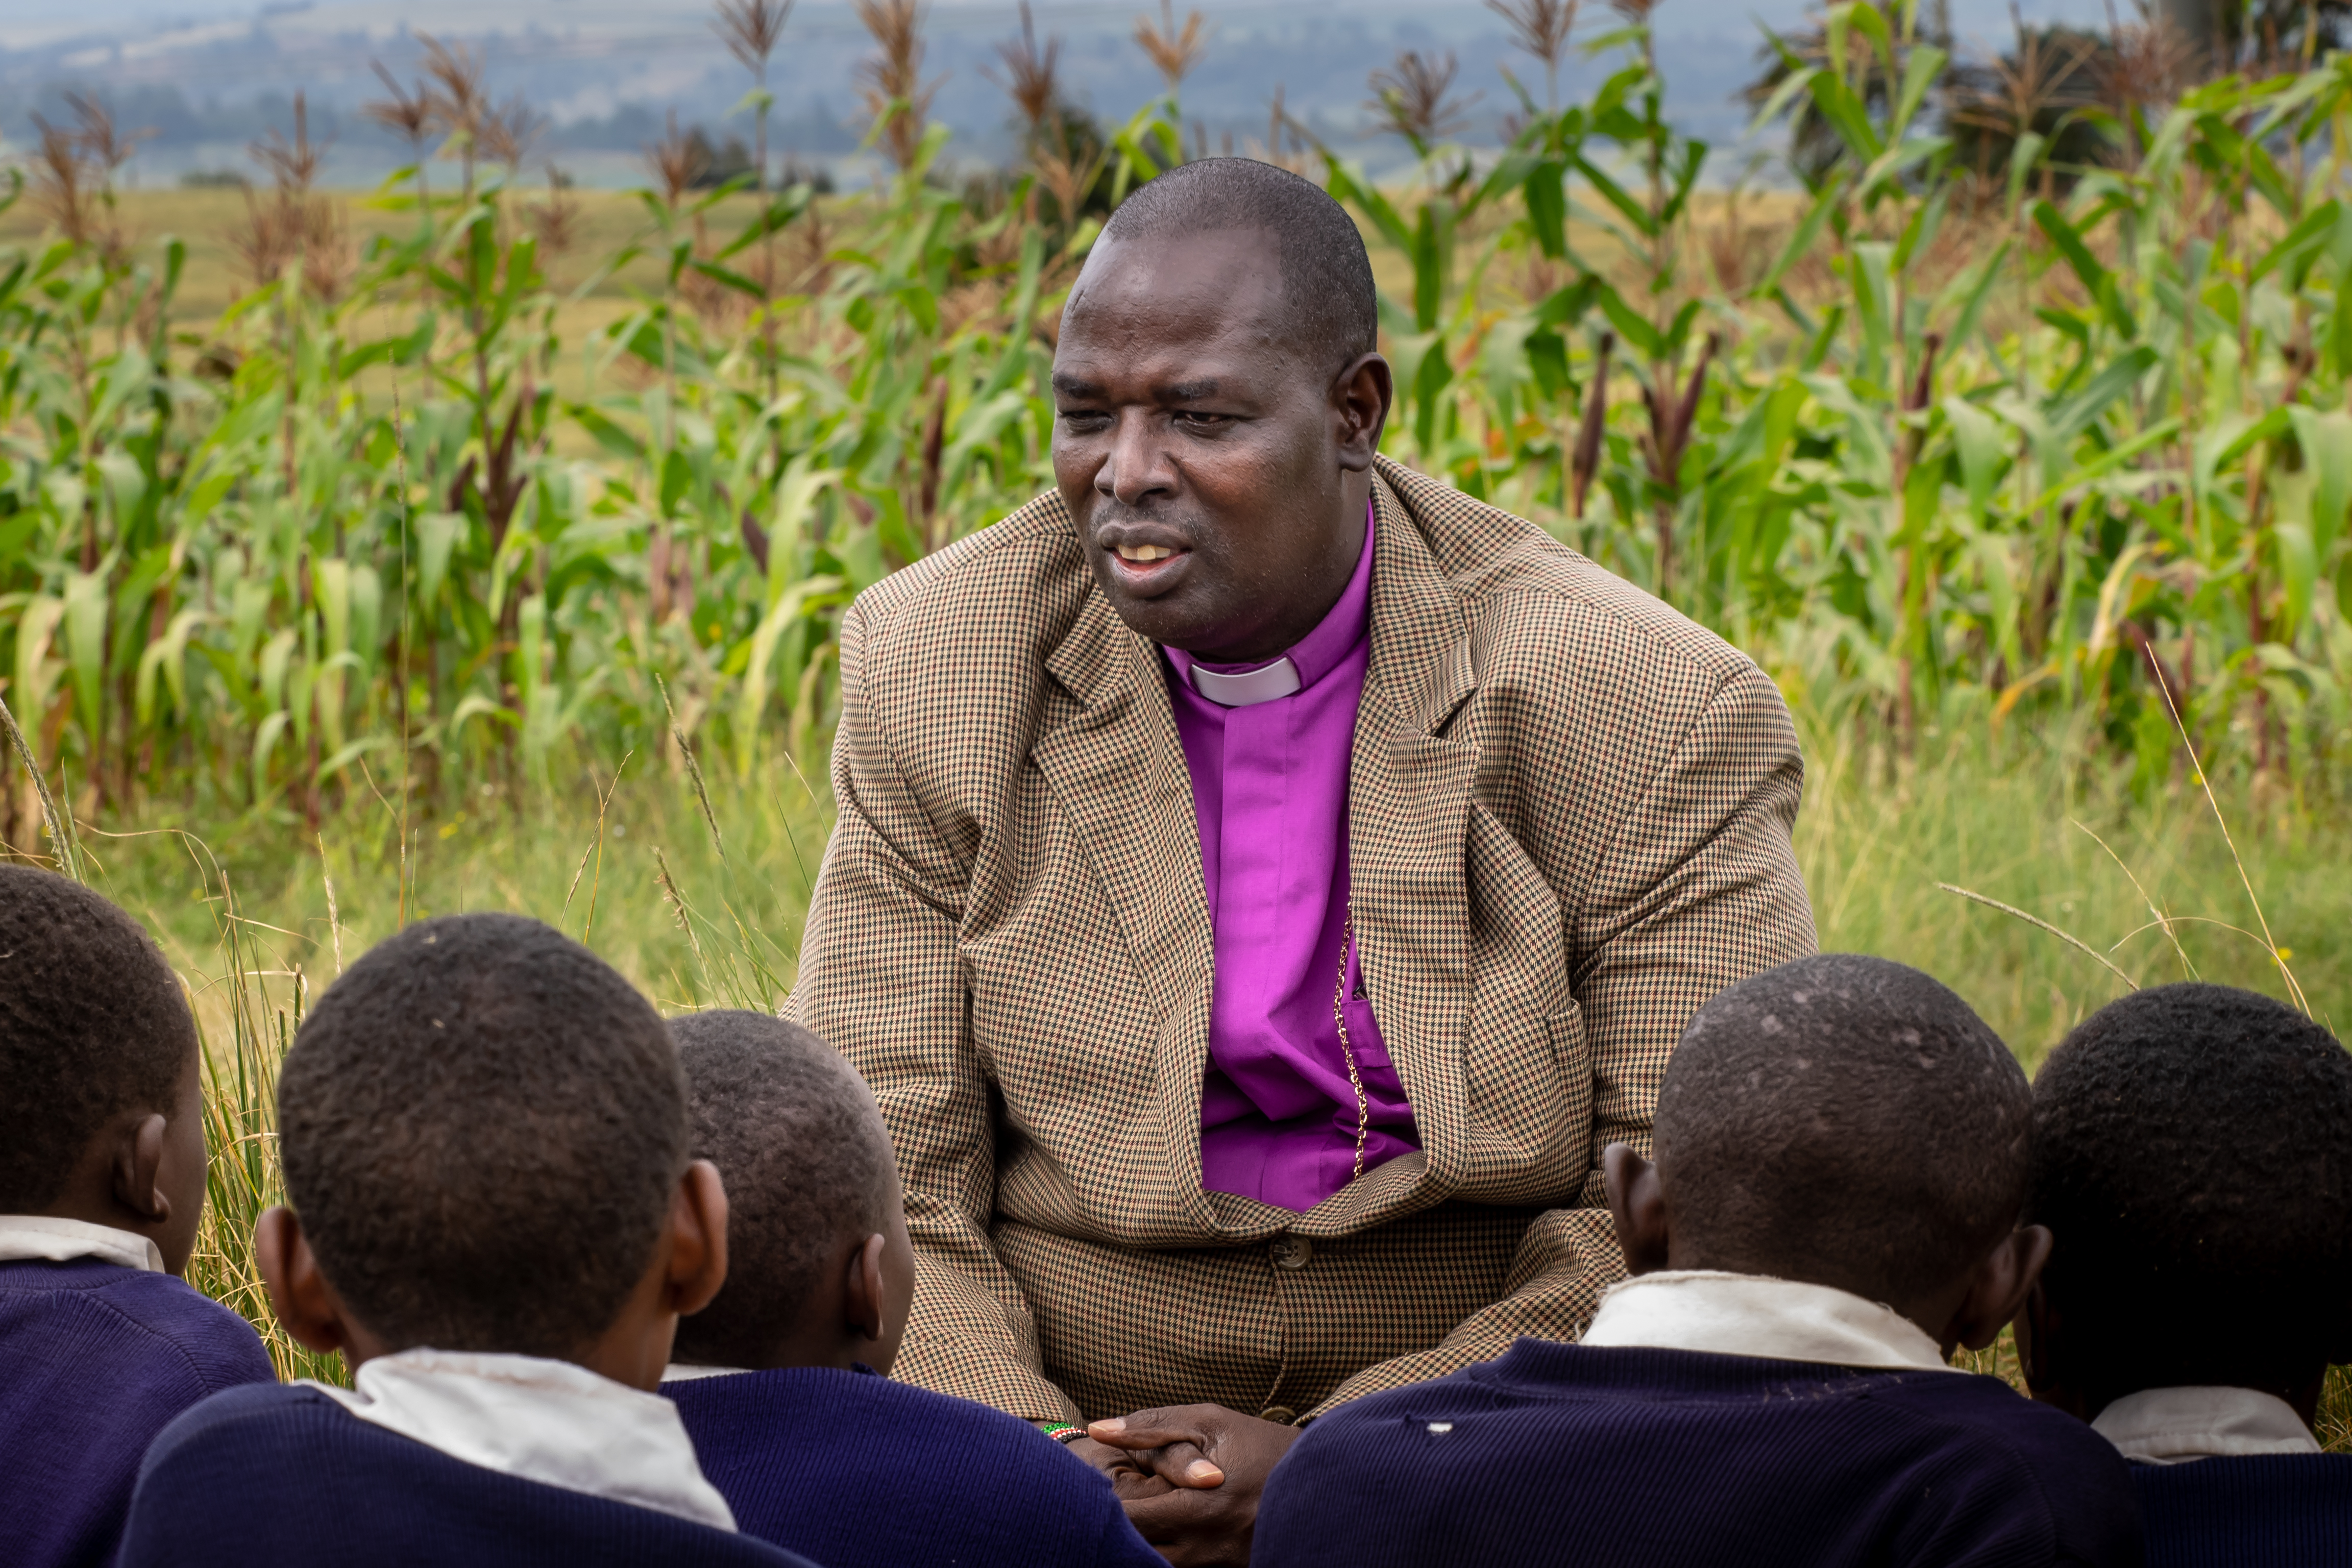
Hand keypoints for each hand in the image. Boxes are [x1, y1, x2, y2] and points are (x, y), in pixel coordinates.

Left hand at [1086, 1404, 1301, 1565]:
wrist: (1326, 1479)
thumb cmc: (1262, 1444)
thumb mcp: (1209, 1422)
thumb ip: (1150, 1427)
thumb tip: (1096, 1429)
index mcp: (1198, 1506)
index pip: (1124, 1519)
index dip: (1096, 1503)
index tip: (1086, 1485)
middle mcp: (1206, 1547)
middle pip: (1133, 1551)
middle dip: (1111, 1529)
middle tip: (1098, 1506)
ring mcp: (1218, 1567)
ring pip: (1153, 1565)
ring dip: (1135, 1544)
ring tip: (1129, 1518)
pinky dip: (1161, 1552)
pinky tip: (1158, 1531)